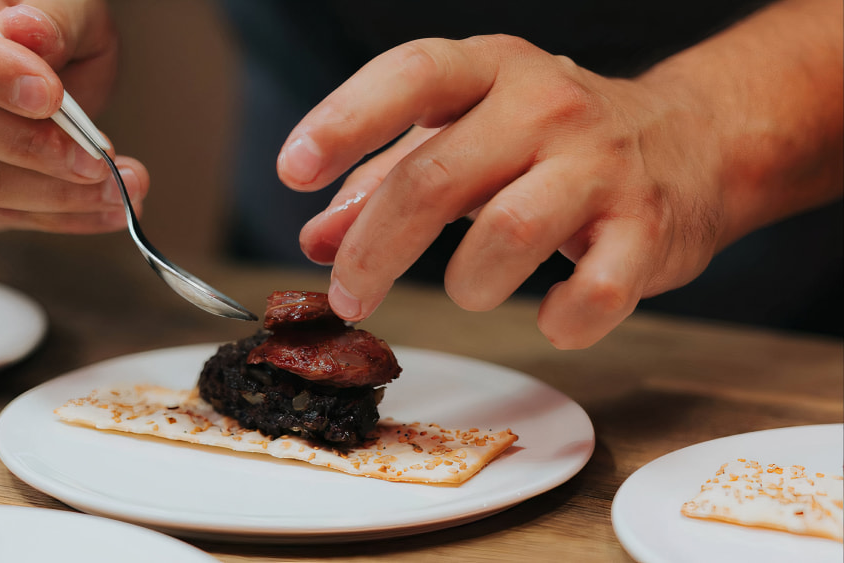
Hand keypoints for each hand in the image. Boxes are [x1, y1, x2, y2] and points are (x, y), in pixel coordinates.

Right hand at [0, 0, 148, 234]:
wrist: (12, 59)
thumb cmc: (37, 25)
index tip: (52, 98)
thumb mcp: (63, 3)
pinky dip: (52, 217)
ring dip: (53, 196)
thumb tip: (32, 33)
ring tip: (118, 190)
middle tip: (100, 161)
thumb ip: (53, 17)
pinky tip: (99, 209)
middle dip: (35, 150)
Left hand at [277, 35, 722, 348]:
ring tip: (472, 287)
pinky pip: (592, 292)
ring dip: (468, 282)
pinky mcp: (648, 230)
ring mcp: (602, 167)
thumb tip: (318, 237)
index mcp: (493, 72)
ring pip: (510, 232)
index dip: (344, 120)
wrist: (692, 142)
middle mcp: (546, 107)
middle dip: (376, 249)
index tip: (293, 172)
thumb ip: (388, 177)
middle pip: (438, 178)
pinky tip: (550, 312)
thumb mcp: (467, 135)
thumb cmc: (552, 142)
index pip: (411, 76)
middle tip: (350, 296)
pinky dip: (559, 320)